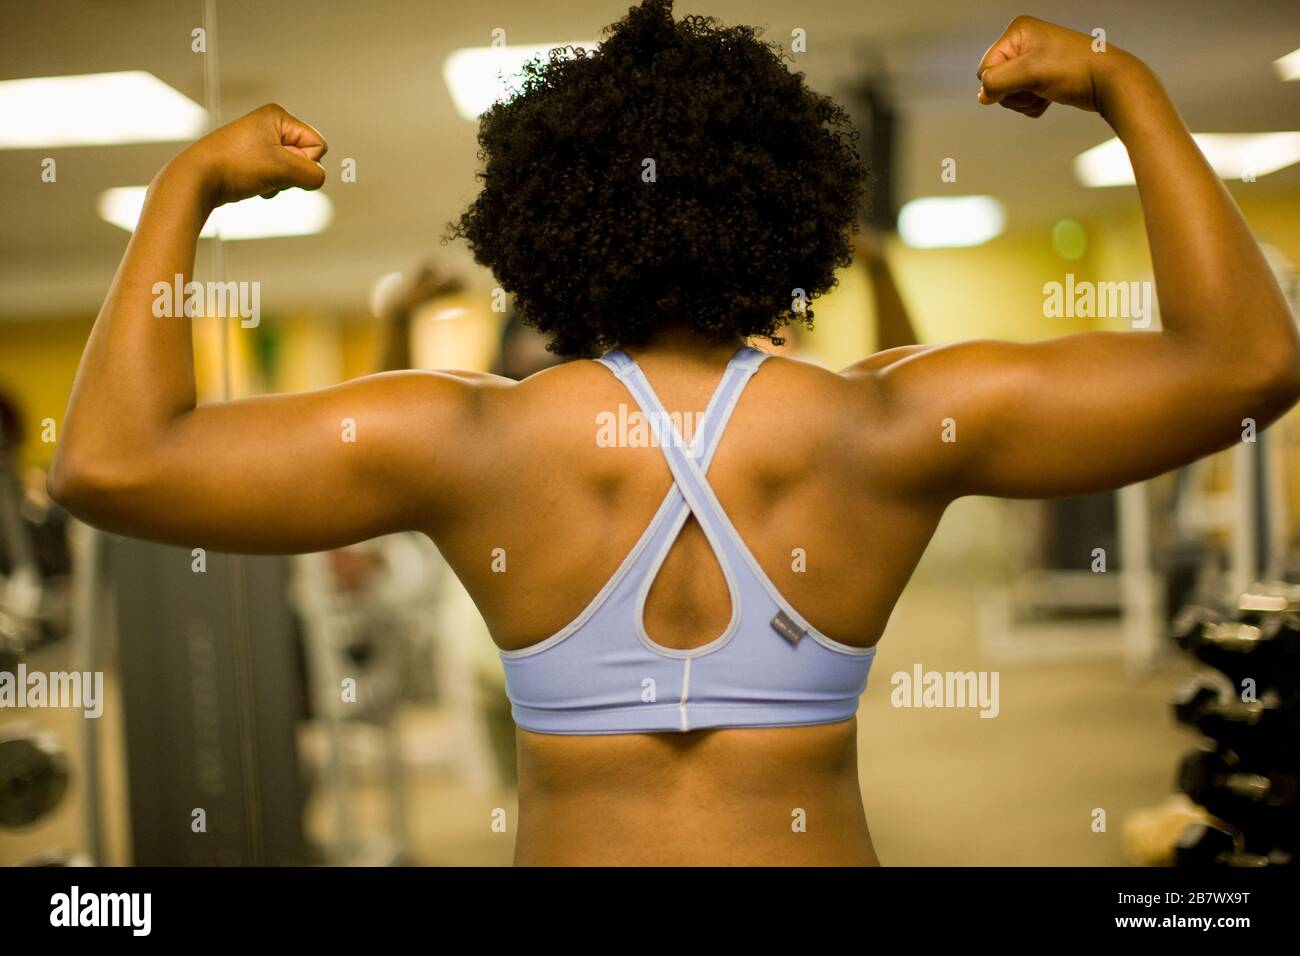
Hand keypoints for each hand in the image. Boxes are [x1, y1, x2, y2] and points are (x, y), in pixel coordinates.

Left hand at [170, 103, 326, 206]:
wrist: (199, 179)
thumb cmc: (232, 165)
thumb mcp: (282, 168)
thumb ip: (313, 174)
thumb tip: (318, 178)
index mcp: (278, 116)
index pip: (317, 145)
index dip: (304, 162)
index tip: (280, 164)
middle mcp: (270, 125)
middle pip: (305, 157)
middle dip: (291, 173)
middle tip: (267, 171)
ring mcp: (261, 143)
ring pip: (292, 170)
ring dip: (281, 182)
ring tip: (258, 177)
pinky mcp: (254, 159)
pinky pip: (278, 176)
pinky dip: (270, 185)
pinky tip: (253, 183)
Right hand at [976, 16, 1138, 117]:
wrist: (1108, 81)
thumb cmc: (1076, 69)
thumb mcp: (1029, 72)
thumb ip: (997, 82)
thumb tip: (982, 95)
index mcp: (1018, 32)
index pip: (986, 67)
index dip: (999, 83)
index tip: (1022, 83)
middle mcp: (1024, 43)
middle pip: (996, 81)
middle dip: (1013, 93)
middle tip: (1036, 87)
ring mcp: (1033, 60)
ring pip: (1009, 93)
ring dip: (1024, 100)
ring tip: (1046, 91)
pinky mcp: (1042, 76)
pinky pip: (1023, 98)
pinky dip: (1034, 103)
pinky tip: (1049, 96)